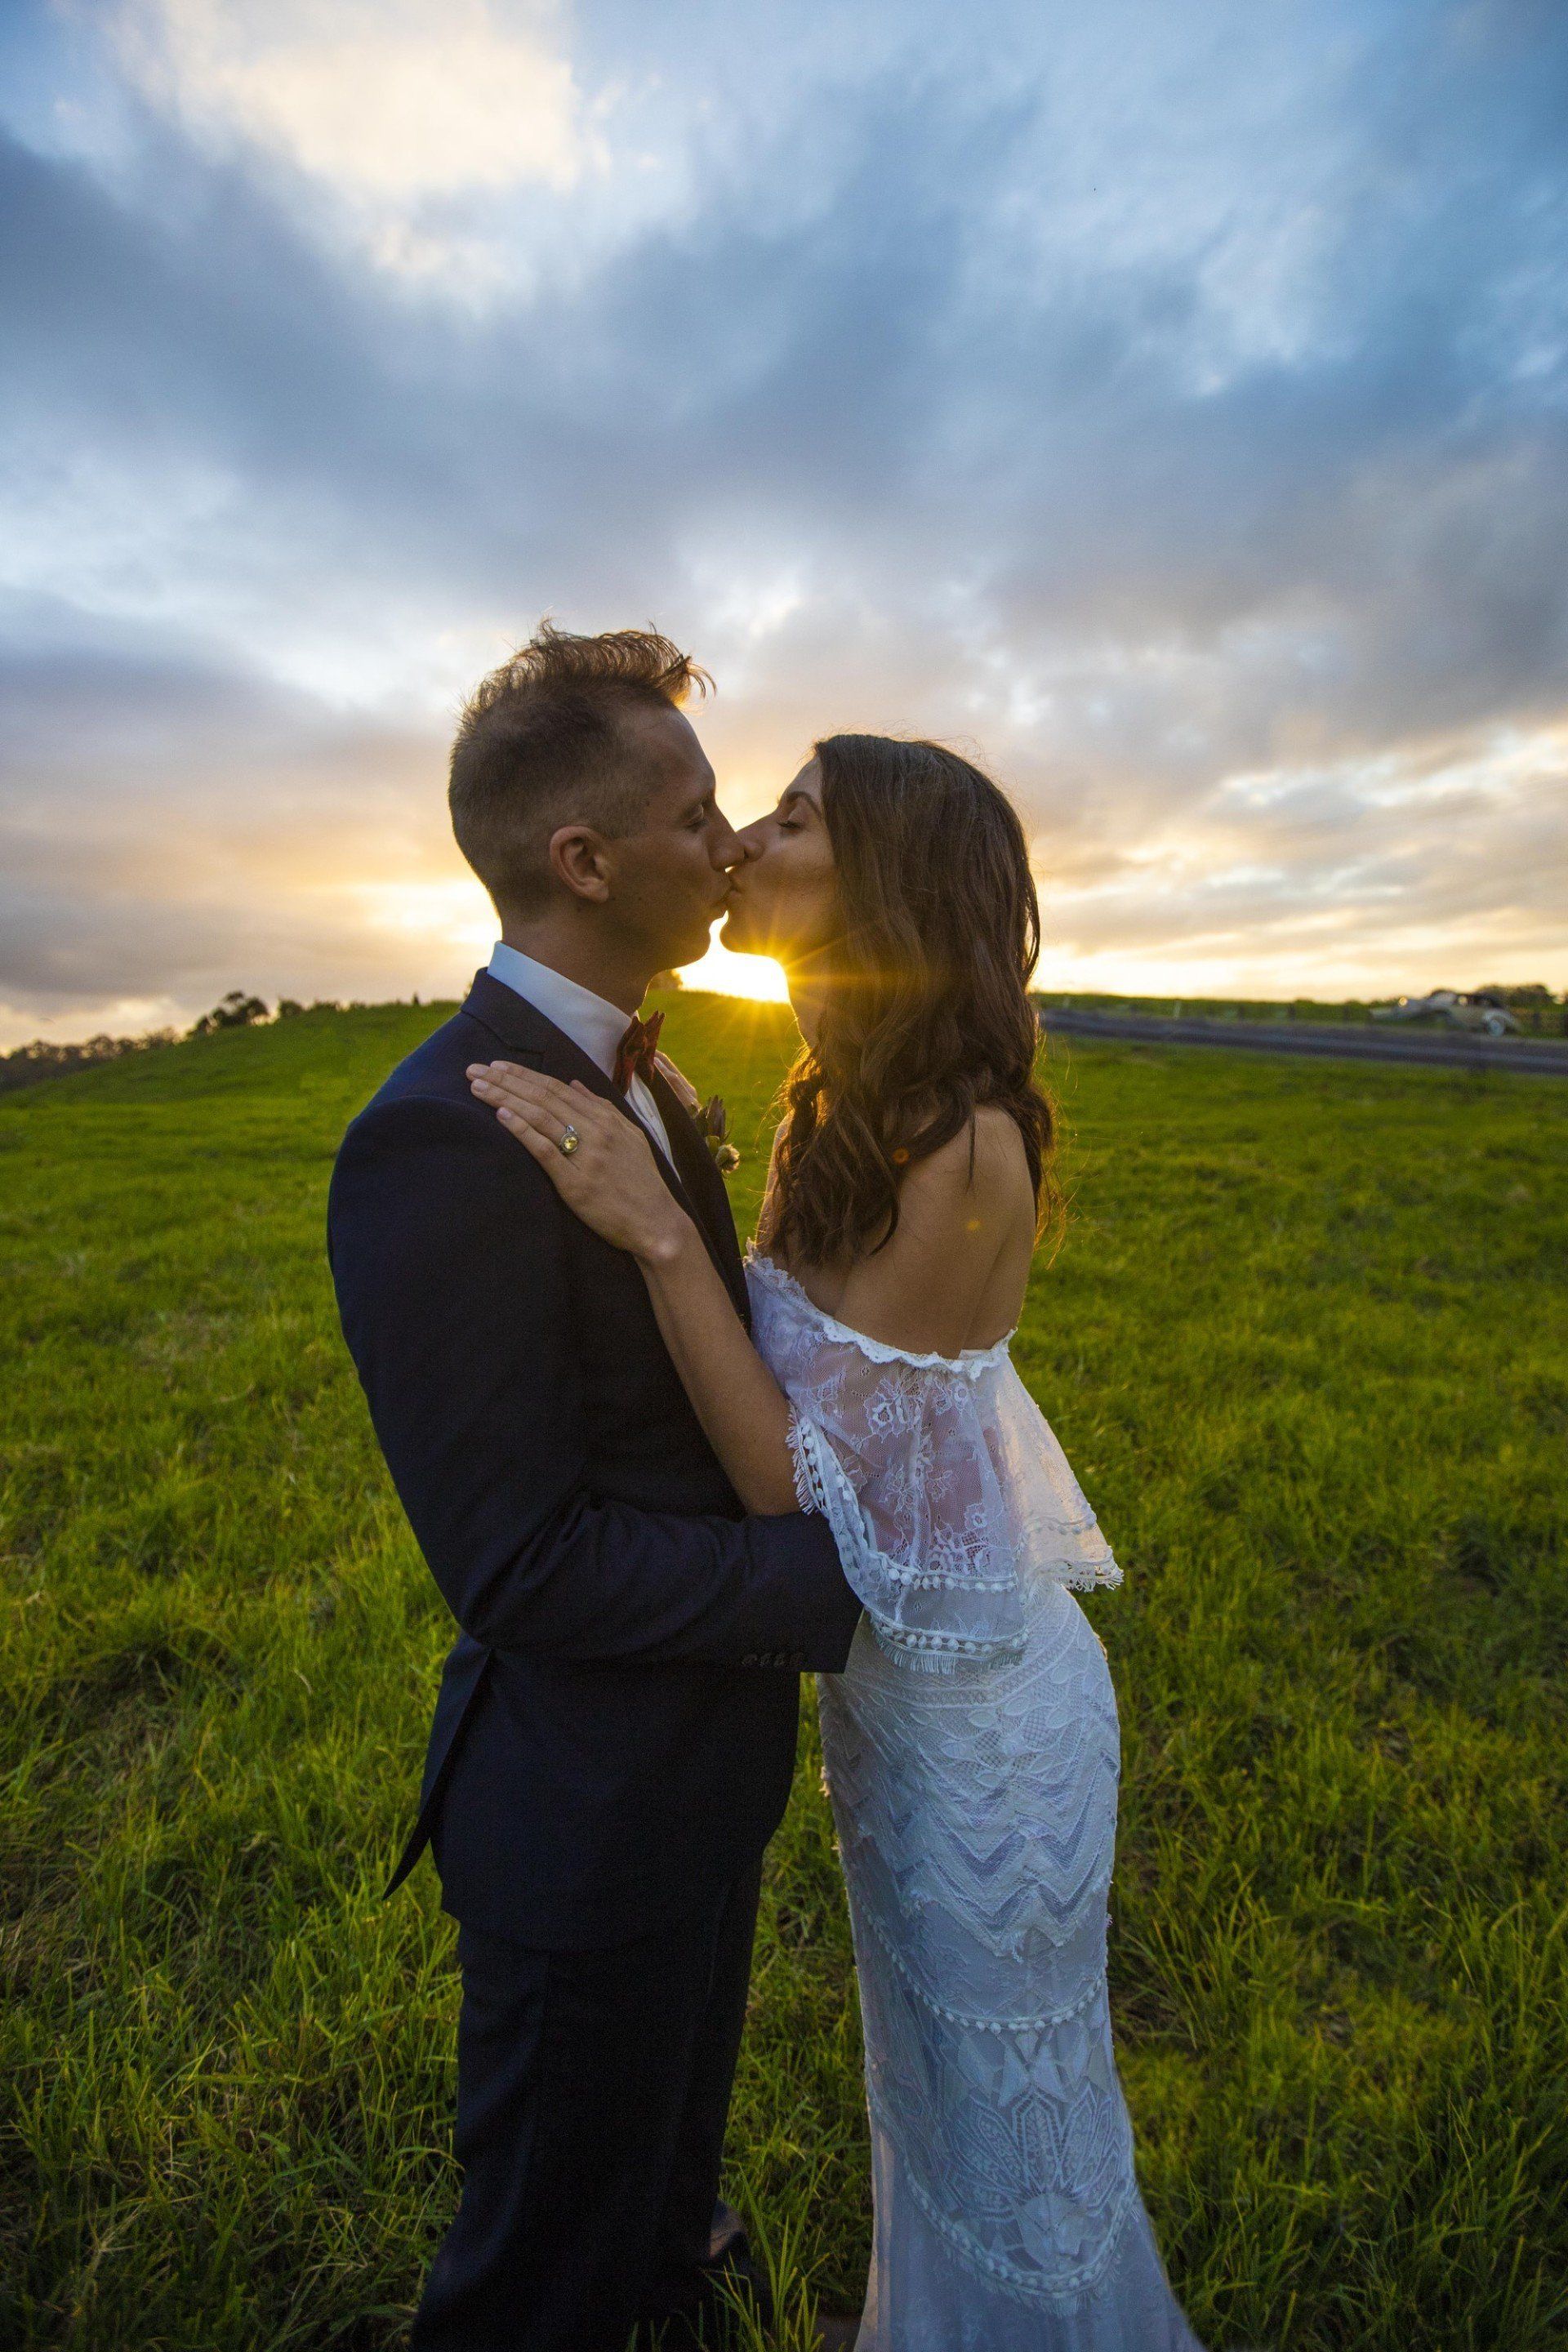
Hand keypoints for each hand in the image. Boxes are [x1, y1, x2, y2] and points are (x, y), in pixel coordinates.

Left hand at [467, 1063, 693, 1263]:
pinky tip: (501, 1115)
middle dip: (506, 1080)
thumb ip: (602, 1109)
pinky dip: (523, 1130)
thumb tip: (575, 1085)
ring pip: (540, 1117)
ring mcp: (586, 1156)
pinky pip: (545, 1150)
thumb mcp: (630, 1137)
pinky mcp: (576, 1183)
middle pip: (543, 1097)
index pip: (557, 1089)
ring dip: (505, 1098)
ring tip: (477, 1086)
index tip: (497, 1065)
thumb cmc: (642, 1183)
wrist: (658, 1224)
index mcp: (606, 1119)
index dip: (525, 1074)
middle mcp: (596, 1131)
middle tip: (474, 1069)